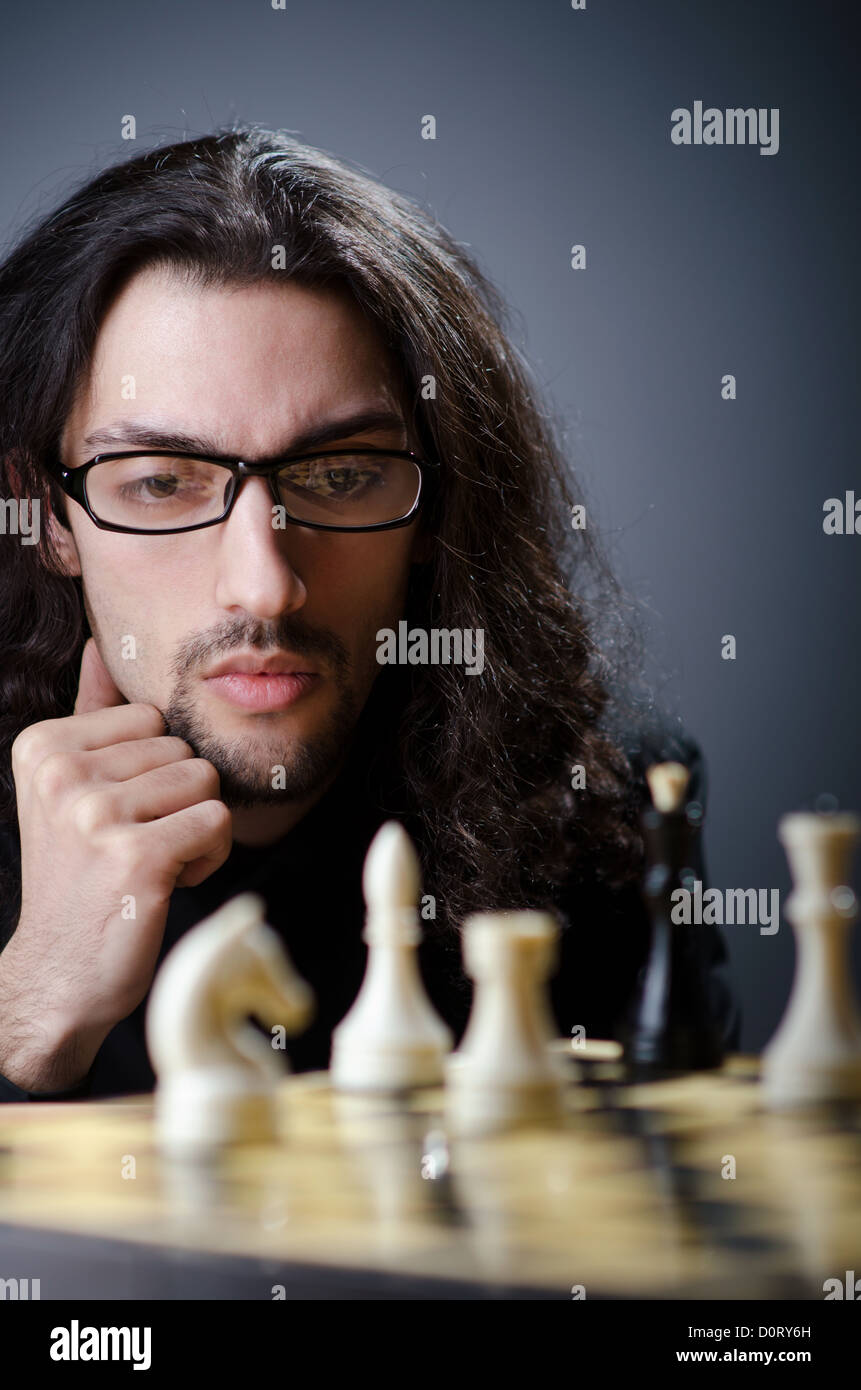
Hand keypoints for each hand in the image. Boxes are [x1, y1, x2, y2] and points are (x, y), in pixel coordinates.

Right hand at [0, 639, 231, 1090]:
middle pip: (183, 750)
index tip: (117, 815)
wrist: (60, 974)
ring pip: (205, 784)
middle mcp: (63, 774)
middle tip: (134, 846)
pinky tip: (167, 882)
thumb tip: (102, 645)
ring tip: (149, 863)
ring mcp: (96, 815)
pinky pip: (216, 824)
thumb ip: (89, 716)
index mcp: (44, 746)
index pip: (151, 718)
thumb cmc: (79, 877)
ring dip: (194, 829)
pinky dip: (207, 858)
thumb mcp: (67, 789)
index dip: (152, 770)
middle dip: (177, 801)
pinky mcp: (136, 857)